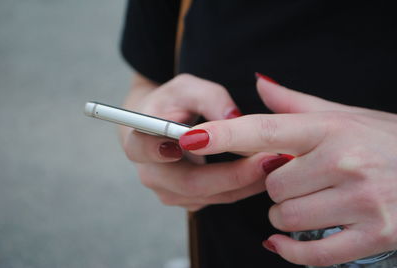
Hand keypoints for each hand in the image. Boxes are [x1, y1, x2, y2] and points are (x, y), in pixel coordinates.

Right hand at [122, 73, 271, 210]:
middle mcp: (151, 173)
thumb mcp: (187, 88)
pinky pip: (218, 198)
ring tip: (277, 164)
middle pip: (190, 183)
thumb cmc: (172, 104)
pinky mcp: (187, 199)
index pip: (143, 150)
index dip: (162, 151)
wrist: (162, 126)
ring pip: (210, 195)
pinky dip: (243, 186)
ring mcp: (169, 191)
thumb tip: (234, 117)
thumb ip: (208, 97)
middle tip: (269, 160)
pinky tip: (263, 171)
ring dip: (245, 183)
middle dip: (233, 174)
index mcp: (138, 141)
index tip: (191, 145)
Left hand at [179, 75, 396, 265]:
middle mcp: (345, 162)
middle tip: (298, 177)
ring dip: (284, 214)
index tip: (194, 138)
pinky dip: (290, 248)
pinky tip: (287, 239)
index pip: (265, 130)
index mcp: (331, 129)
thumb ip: (295, 104)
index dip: (225, 134)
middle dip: (274, 185)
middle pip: (270, 184)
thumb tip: (259, 84)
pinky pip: (310, 251)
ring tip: (310, 200)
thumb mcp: (344, 115)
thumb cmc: (386, 140)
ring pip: (284, 216)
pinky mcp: (373, 234)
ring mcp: (361, 201)